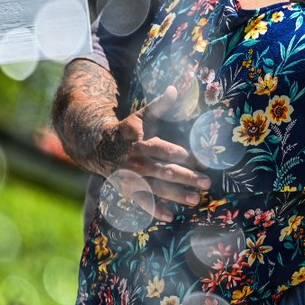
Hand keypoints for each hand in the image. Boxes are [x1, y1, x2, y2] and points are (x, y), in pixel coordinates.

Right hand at [98, 86, 210, 221]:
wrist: (98, 147)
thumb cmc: (128, 130)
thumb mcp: (142, 115)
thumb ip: (161, 105)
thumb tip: (175, 88)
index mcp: (143, 143)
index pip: (165, 150)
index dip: (182, 155)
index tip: (199, 161)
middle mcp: (137, 162)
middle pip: (165, 171)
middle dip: (187, 178)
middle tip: (207, 183)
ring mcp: (132, 178)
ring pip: (157, 189)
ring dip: (176, 195)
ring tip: (195, 200)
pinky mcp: (128, 191)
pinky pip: (142, 203)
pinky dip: (155, 210)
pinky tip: (170, 217)